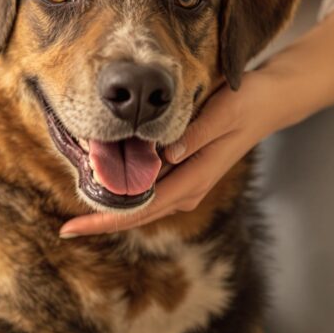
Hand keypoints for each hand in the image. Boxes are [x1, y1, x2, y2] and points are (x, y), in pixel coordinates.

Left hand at [59, 74, 281, 236]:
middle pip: (137, 215)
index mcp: (194, 179)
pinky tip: (104, 177)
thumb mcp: (221, 113)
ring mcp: (186, 184)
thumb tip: (165, 155)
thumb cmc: (244, 104)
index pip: (142, 208)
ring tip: (79, 196)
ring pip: (141, 203)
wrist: (267, 103)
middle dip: (102, 221)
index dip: (107, 220)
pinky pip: (149, 188)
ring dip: (112, 203)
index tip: (76, 229)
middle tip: (66, 229)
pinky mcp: (183, 173)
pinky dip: (126, 187)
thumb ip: (194, 135)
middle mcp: (188, 189)